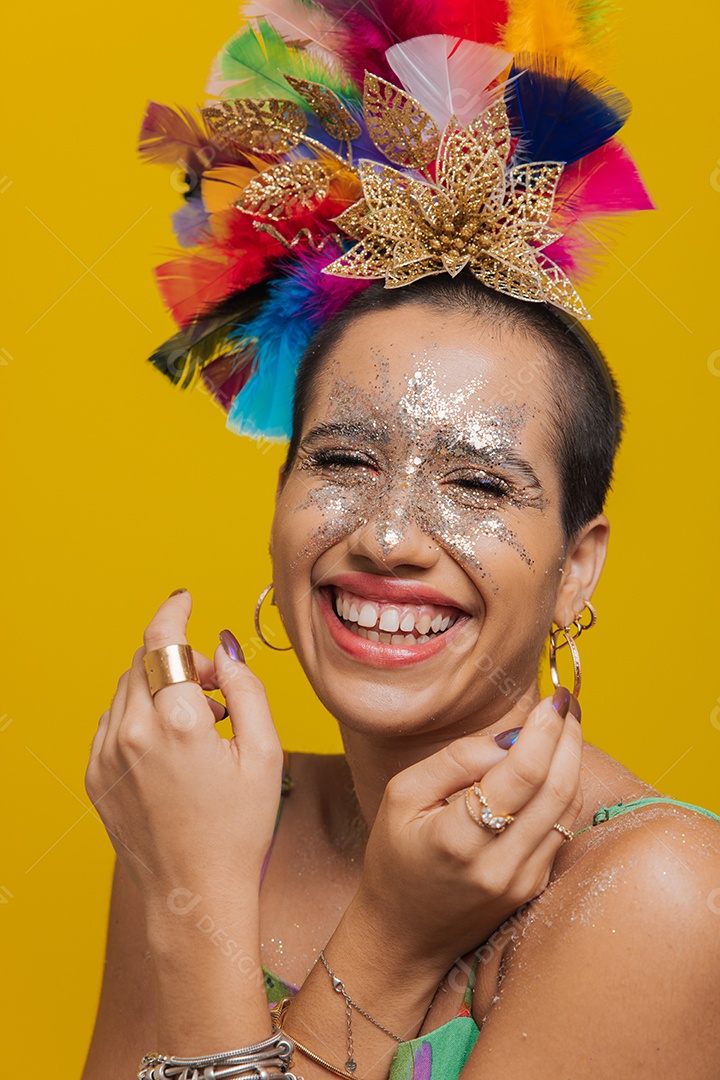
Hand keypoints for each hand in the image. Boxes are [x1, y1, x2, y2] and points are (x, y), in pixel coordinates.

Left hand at [85, 591, 283, 919]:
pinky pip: (114, 720)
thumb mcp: (264, 754)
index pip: (162, 642)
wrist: (193, 894)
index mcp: (178, 724)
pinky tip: (174, 744)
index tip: (184, 598)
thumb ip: (248, 690)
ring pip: (127, 689)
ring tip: (202, 722)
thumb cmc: (238, 829)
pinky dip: (141, 714)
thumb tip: (226, 649)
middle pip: (146, 662)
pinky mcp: (96, 774)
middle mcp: (133, 733)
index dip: (173, 612)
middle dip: (180, 659)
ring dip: (160, 686)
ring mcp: (107, 755)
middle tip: (218, 685)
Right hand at [348, 690, 582, 976]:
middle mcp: (501, 865)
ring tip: (564, 725)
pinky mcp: (535, 886)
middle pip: (558, 789)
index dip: (543, 731)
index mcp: (460, 839)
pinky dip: (564, 788)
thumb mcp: (402, 795)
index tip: (552, 700)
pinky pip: (561, 827)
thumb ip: (456, 760)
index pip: (521, 774)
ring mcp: (523, 881)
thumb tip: (511, 738)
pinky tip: (554, 764)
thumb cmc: (395, 858)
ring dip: (573, 761)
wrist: (403, 935)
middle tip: (565, 703)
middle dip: (568, 738)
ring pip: (568, 808)